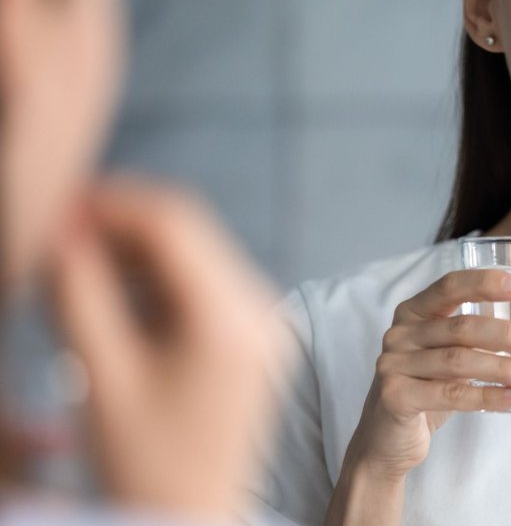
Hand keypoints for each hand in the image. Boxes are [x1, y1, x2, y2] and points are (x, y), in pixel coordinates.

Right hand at [47, 178, 286, 521]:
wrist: (194, 521)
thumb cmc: (144, 463)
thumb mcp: (102, 374)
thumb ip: (79, 292)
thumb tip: (63, 226)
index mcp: (231, 317)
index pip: (172, 222)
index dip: (111, 202)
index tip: (60, 205)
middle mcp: (262, 312)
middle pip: (188, 236)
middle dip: (119, 228)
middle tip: (59, 236)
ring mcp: (265, 327)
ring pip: (195, 259)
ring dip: (136, 256)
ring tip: (75, 274)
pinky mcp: (257, 343)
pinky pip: (206, 290)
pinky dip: (159, 285)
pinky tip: (113, 303)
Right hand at [340, 270, 510, 481]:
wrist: (386, 441)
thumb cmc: (426, 390)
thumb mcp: (448, 357)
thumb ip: (475, 340)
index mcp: (413, 312)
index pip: (449, 286)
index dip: (484, 283)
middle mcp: (399, 333)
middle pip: (461, 327)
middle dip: (506, 335)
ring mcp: (393, 364)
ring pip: (459, 361)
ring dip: (504, 368)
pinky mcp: (395, 396)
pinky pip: (451, 394)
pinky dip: (487, 396)